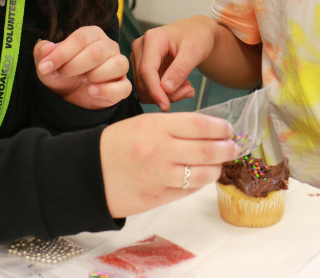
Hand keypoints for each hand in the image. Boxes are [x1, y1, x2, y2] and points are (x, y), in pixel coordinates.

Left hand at [34, 26, 130, 109]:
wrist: (69, 96)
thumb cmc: (61, 72)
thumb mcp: (46, 62)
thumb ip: (43, 51)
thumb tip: (46, 48)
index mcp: (92, 34)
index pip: (81, 38)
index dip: (61, 53)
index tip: (45, 67)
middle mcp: (109, 46)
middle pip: (97, 52)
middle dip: (73, 66)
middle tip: (60, 74)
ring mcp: (119, 65)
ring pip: (117, 65)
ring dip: (94, 75)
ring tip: (81, 80)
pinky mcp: (122, 86)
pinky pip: (124, 87)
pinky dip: (107, 90)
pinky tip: (91, 91)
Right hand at [100, 112, 240, 217]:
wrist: (87, 173)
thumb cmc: (115, 145)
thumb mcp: (141, 123)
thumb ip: (173, 126)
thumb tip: (207, 130)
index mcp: (156, 126)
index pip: (201, 125)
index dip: (221, 128)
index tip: (228, 129)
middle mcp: (161, 150)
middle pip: (209, 150)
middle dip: (227, 149)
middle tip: (232, 147)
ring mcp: (160, 176)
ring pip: (204, 174)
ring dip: (216, 169)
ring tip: (218, 164)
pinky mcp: (159, 197)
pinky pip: (189, 190)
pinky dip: (199, 183)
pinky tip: (199, 176)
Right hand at [131, 16, 219, 110]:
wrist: (196, 32)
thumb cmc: (197, 36)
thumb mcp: (194, 52)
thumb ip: (180, 70)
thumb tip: (165, 89)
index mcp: (152, 39)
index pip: (146, 71)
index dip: (155, 91)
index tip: (166, 106)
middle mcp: (140, 47)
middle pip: (144, 82)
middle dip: (165, 93)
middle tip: (189, 91)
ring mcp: (139, 57)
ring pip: (144, 88)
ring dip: (166, 94)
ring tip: (187, 87)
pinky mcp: (141, 66)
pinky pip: (148, 87)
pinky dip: (164, 92)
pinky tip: (180, 85)